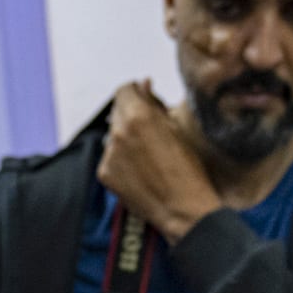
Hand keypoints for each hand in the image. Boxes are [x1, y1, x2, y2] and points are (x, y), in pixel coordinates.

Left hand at [95, 80, 220, 242]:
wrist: (182, 208)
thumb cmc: (188, 169)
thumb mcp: (177, 128)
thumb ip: (154, 104)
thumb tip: (144, 84)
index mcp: (138, 116)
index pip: (123, 90)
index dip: (134, 93)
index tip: (142, 98)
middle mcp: (118, 133)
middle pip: (116, 110)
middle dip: (130, 113)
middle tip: (149, 127)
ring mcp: (109, 155)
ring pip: (112, 134)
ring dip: (124, 136)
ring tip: (146, 153)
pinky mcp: (105, 174)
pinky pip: (109, 157)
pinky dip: (120, 158)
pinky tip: (139, 168)